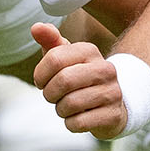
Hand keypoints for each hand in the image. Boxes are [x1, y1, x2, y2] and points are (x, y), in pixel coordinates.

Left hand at [30, 22, 127, 139]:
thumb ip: (49, 40)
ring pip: (70, 104)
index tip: (42, 81)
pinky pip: (78, 123)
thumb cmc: (79, 77)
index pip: (54, 58)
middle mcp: (105, 69)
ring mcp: (112, 93)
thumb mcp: (65, 57)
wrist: (112, 103)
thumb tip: (36, 27)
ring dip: (60, 109)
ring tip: (68, 106)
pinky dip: (71, 123)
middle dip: (49, 93)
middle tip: (53, 96)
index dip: (40, 74)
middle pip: (63, 81)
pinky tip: (79, 117)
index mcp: (89, 51)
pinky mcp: (114, 115)